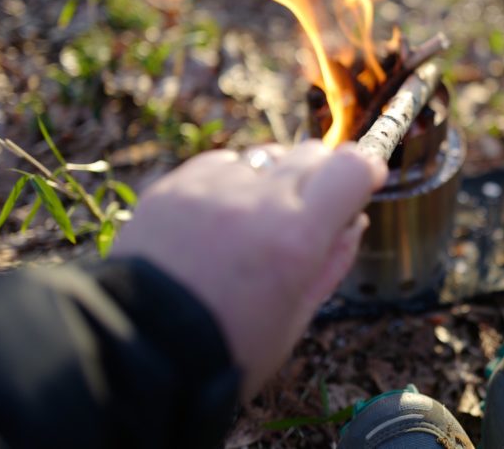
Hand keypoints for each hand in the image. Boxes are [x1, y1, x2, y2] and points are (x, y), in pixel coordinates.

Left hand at [111, 141, 386, 401]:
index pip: (352, 167)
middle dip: (320, 175)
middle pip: (311, 152)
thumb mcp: (296, 318)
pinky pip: (220, 164)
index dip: (365, 169)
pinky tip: (218, 220)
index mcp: (296, 239)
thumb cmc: (225, 349)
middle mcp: (258, 201)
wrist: (137, 350)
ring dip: (271, 180)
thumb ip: (331, 262)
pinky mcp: (175, 185)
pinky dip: (229, 183)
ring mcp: (213, 188)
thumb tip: (354, 221)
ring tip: (253, 223)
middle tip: (308, 209)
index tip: (365, 180)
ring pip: (264, 157)